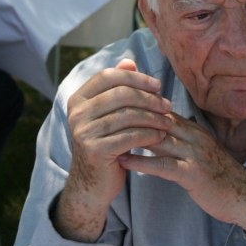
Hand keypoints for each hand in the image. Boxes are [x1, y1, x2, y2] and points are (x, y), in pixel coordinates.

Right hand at [52, 59, 172, 241]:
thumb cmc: (107, 143)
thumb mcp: (109, 114)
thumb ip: (118, 88)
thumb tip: (130, 62)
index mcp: (79, 99)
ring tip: (169, 122)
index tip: (158, 85)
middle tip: (169, 105)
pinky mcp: (95, 150)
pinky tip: (161, 136)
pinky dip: (150, 134)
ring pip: (129, 115)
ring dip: (154, 117)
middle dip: (150, 98)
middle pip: (122, 94)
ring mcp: (83, 131)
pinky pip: (130, 136)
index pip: (110, 76)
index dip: (137, 78)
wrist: (93, 183)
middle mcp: (76, 113)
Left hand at [118, 112, 245, 236]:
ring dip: (133, 138)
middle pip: (159, 120)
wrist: (243, 194)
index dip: (139, 107)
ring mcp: (195, 154)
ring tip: (107, 136)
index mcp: (194, 130)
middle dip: (132, 117)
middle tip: (104, 116)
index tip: (114, 104)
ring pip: (160, 140)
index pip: (163, 111)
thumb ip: (180, 139)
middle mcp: (195, 137)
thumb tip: (156, 129)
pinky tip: (125, 162)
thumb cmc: (217, 174)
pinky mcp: (194, 174)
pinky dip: (143, 163)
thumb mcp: (199, 150)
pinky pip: (165, 166)